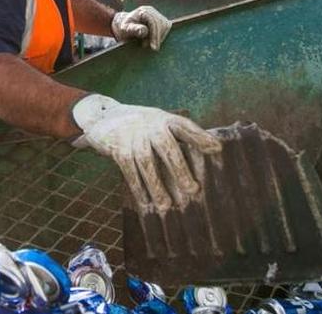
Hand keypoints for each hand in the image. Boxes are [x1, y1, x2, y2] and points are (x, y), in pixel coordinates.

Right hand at [71, 94, 220, 213]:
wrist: (104, 116)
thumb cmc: (142, 126)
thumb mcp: (160, 123)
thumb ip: (181, 136)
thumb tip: (214, 151)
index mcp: (165, 119)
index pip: (185, 126)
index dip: (200, 137)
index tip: (217, 149)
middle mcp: (150, 125)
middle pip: (167, 147)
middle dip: (180, 170)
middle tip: (192, 190)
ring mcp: (132, 136)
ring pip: (146, 163)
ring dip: (157, 185)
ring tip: (167, 205)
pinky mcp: (117, 147)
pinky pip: (129, 170)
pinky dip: (138, 188)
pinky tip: (146, 203)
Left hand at [111, 6, 171, 50]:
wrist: (124, 27)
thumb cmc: (123, 29)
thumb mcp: (125, 30)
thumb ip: (134, 29)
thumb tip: (144, 31)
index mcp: (142, 11)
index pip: (153, 21)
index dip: (154, 34)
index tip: (153, 47)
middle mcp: (151, 10)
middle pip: (161, 23)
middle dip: (157, 37)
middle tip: (152, 48)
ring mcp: (156, 14)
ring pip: (165, 26)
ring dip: (160, 37)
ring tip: (150, 45)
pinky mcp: (160, 19)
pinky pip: (166, 27)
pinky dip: (162, 35)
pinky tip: (155, 41)